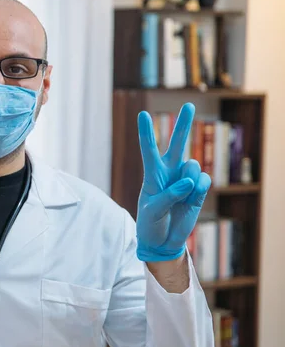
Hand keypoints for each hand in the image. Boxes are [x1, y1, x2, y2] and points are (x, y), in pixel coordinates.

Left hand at [136, 103, 211, 261]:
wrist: (163, 241)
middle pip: (178, 144)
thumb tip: (190, 181)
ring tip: (180, 196)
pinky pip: (204, 181)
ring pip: (192, 165)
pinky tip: (192, 199)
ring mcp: (185, 180)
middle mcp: (170, 172)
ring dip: (188, 180)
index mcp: (152, 174)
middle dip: (184, 124)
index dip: (146, 132)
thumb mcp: (152, 211)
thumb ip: (169, 195)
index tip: (142, 114)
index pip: (148, 150)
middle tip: (189, 105)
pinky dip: (199, 190)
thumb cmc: (150, 223)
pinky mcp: (199, 190)